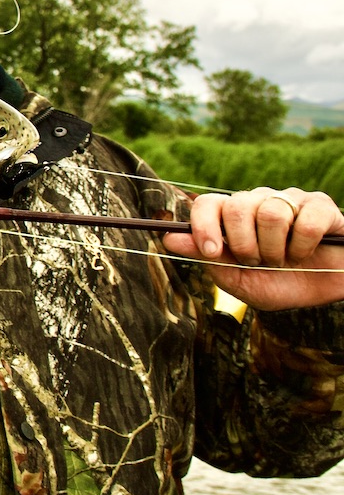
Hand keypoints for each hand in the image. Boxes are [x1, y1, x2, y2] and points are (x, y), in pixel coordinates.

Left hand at [163, 187, 343, 309]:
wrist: (326, 294)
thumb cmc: (280, 284)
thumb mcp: (240, 280)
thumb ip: (208, 258)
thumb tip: (168, 239)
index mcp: (233, 217)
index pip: (208, 203)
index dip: (204, 226)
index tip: (213, 252)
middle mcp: (258, 202)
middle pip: (237, 206)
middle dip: (245, 244)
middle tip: (258, 262)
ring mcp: (289, 200)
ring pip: (271, 213)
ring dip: (276, 248)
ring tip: (284, 259)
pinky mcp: (320, 206)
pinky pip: (305, 219)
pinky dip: (303, 245)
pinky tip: (306, 251)